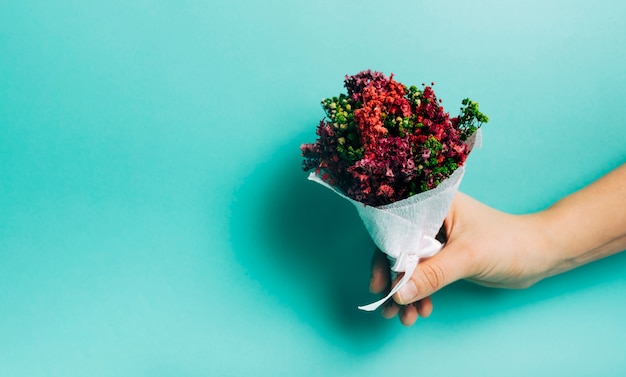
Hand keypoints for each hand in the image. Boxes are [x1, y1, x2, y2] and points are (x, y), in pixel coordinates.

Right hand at [370, 192, 557, 325]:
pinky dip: (420, 293)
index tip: (379, 285)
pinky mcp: (445, 256)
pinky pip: (423, 275)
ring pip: (409, 266)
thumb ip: (432, 275)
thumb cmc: (509, 243)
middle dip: (394, 282)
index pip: (397, 229)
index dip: (384, 256)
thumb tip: (398, 293)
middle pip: (399, 250)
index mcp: (433, 204)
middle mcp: (431, 218)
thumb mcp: (467, 257)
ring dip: (406, 293)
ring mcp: (437, 238)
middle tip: (390, 308)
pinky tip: (423, 310)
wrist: (541, 254)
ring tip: (406, 318)